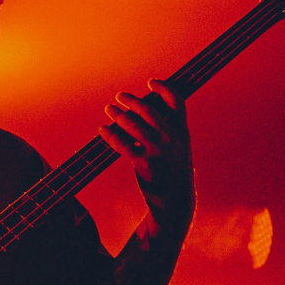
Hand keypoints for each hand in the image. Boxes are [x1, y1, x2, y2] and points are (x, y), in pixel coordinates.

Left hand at [101, 79, 193, 229]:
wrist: (175, 202)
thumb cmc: (174, 172)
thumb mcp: (179, 149)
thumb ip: (168, 130)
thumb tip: (144, 110)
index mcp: (182, 132)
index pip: (176, 102)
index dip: (163, 89)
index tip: (150, 82)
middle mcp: (170, 139)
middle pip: (148, 110)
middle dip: (131, 100)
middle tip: (119, 96)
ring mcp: (156, 151)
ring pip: (132, 125)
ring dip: (117, 114)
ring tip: (109, 109)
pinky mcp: (142, 164)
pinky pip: (121, 144)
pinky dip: (110, 135)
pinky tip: (103, 130)